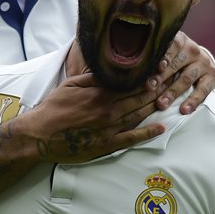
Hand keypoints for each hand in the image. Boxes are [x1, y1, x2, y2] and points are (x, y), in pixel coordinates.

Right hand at [13, 73, 164, 162]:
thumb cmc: (53, 108)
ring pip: (139, 115)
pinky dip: (148, 133)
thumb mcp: (71, 84)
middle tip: (173, 81)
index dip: (149, 77)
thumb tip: (110, 69)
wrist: (41, 134)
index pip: (131, 83)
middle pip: (140, 98)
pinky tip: (161, 128)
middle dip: (159, 89)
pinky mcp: (107, 144)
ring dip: (156, 107)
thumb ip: (93, 77)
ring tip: (171, 99)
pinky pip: (132, 138)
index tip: (162, 70)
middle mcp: (109, 110)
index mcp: (101, 93)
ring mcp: (109, 128)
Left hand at [148, 32, 214, 113]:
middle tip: (149, 88)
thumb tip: (133, 72)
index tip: (154, 68)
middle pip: (176, 64)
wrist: (199, 62)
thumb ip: (154, 60)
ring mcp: (204, 63)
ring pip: (187, 78)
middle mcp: (193, 49)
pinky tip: (184, 110)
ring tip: (161, 104)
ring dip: (173, 92)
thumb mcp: (165, 55)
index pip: (171, 45)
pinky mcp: (213, 76)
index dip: (163, 56)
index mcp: (179, 40)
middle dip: (161, 77)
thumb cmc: (174, 60)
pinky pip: (203, 90)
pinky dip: (193, 101)